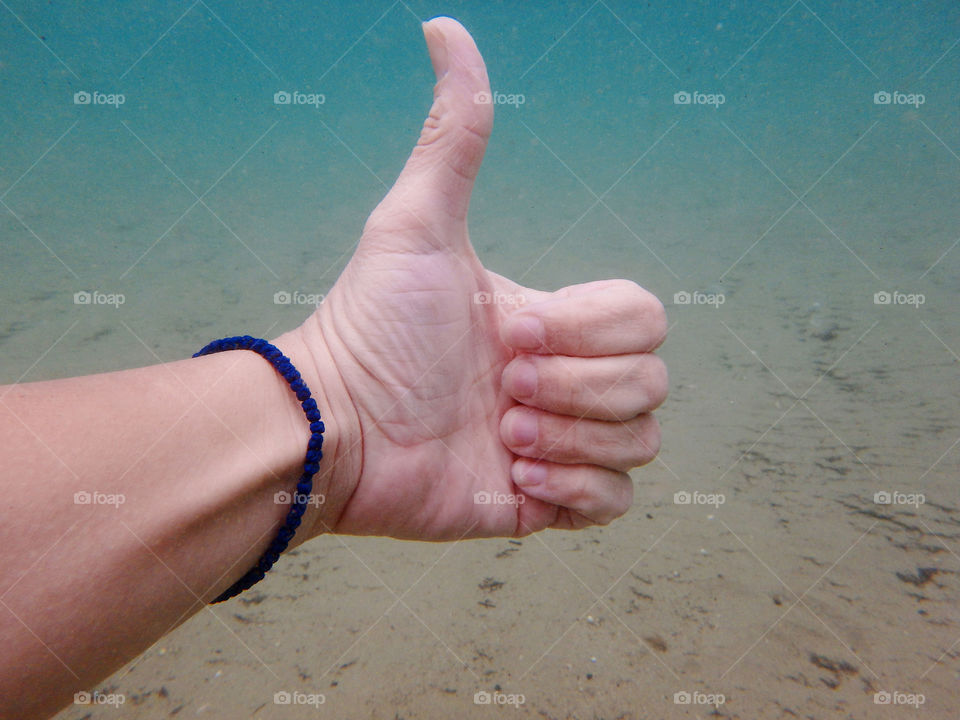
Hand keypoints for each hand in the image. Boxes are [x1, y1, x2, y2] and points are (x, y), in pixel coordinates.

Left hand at [285, 17, 666, 540]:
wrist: (332, 427)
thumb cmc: (368, 326)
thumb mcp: (416, 224)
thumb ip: (450, 134)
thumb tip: (444, 26)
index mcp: (552, 321)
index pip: (644, 318)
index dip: (588, 332)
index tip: (508, 336)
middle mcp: (563, 380)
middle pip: (652, 382)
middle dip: (571, 390)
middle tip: (494, 391)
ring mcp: (558, 444)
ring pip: (642, 443)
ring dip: (568, 439)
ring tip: (498, 436)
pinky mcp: (546, 504)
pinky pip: (618, 504)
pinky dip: (576, 492)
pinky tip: (515, 477)